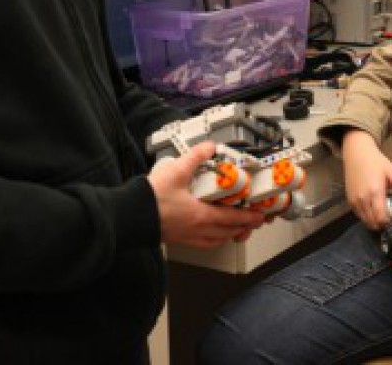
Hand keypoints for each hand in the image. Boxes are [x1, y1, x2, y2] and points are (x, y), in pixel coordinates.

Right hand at [147, 141, 265, 248]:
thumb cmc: (151, 199)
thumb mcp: (176, 171)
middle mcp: (198, 230)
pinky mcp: (178, 239)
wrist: (130, 216)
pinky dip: (214, 240)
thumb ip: (195, 157)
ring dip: (230, 235)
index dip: (249, 218)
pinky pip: (203, 244)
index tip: (260, 216)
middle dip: (244, 227)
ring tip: (236, 229)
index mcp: (201, 215)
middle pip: (228, 232)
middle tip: (254, 222)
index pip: (233, 218)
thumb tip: (209, 147)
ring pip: (217, 240)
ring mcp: (188, 237)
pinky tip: (212, 235)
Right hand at [342, 130, 391, 229]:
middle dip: (382, 225)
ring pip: (364, 220)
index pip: (381, 217)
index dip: (388, 223)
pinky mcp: (349, 200)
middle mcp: (363, 199)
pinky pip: (358, 215)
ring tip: (381, 216)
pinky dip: (366, 217)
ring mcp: (354, 200)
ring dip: (373, 222)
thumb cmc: (375, 161)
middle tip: (389, 220)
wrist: (356, 153)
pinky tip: (372, 210)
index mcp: (375, 191)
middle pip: (372, 222)